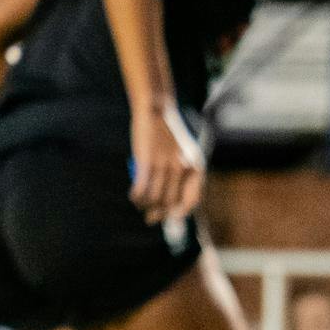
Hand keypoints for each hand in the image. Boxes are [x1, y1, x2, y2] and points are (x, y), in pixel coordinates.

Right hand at [129, 101, 203, 224]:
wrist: (156, 111)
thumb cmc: (169, 135)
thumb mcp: (184, 154)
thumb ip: (182, 176)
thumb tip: (173, 204)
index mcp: (195, 167)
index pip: (191, 201)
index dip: (181, 214)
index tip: (171, 219)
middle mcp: (182, 169)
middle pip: (170, 203)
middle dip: (159, 214)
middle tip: (151, 217)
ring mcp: (164, 165)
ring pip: (154, 198)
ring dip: (145, 206)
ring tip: (140, 204)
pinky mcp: (146, 162)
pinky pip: (141, 188)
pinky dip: (136, 196)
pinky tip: (133, 196)